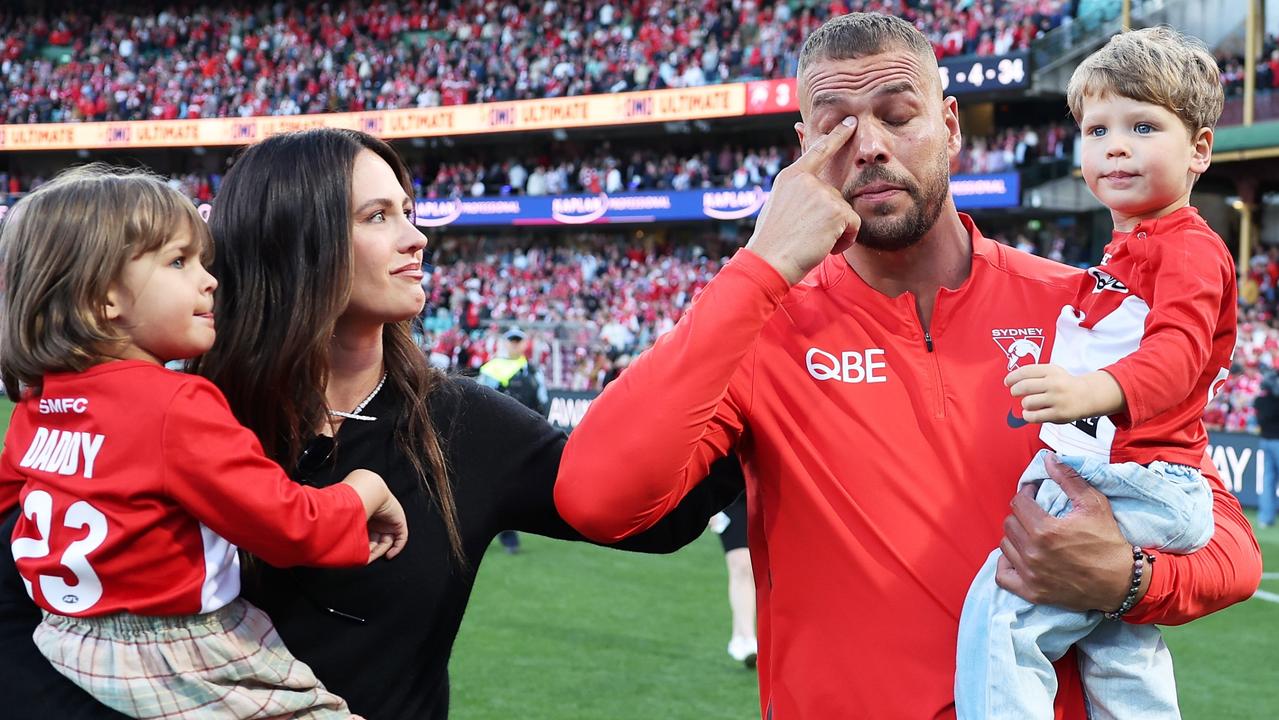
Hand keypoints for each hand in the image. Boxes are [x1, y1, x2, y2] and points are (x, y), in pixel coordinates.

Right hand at [342, 469, 409, 561]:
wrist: (367, 492)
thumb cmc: (352, 505)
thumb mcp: (346, 523)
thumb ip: (341, 534)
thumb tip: (332, 550)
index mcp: (363, 519)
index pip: (364, 538)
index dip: (361, 549)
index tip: (357, 557)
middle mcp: (375, 520)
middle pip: (375, 541)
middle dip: (371, 551)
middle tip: (366, 559)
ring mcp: (388, 520)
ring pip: (387, 541)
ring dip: (381, 551)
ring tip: (375, 556)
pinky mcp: (398, 521)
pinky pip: (401, 537)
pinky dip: (397, 548)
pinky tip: (389, 555)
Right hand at [745, 116, 861, 284]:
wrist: (769, 260)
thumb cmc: (772, 241)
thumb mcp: (778, 206)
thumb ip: (797, 192)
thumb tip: (812, 188)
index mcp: (791, 176)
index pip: (818, 150)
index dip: (837, 135)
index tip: (850, 122)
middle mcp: (807, 180)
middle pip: (836, 197)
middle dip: (829, 220)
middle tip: (806, 234)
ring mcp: (822, 193)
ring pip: (845, 212)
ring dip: (835, 232)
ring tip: (812, 241)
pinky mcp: (835, 210)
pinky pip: (854, 225)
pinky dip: (845, 240)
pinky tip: (824, 246)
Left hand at [995, 454, 1146, 611]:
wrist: (1122, 581)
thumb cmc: (1108, 541)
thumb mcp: (1094, 504)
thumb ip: (1068, 479)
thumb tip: (1048, 459)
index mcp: (1045, 529)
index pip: (1018, 503)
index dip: (1026, 494)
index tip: (1035, 495)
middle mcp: (1033, 553)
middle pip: (1009, 524)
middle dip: (1021, 515)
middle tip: (1035, 515)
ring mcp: (1031, 574)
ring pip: (1005, 546)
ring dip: (1015, 537)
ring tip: (1030, 535)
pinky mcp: (1032, 592)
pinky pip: (1002, 575)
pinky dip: (1006, 565)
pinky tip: (1017, 557)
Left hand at [1005, 365, 1123, 423]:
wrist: (1087, 395)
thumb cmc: (1063, 383)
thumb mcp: (1052, 371)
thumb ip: (1033, 373)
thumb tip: (1010, 381)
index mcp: (1051, 371)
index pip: (1025, 371)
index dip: (1012, 377)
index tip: (1007, 382)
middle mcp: (1054, 384)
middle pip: (1023, 387)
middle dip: (1015, 390)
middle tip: (1015, 392)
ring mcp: (1057, 399)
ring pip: (1027, 402)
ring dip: (1024, 404)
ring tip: (1029, 403)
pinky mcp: (1058, 414)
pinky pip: (1033, 417)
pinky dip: (1027, 415)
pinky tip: (1029, 413)